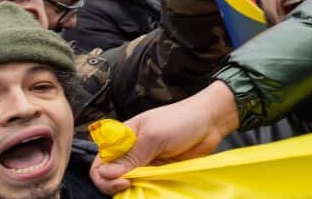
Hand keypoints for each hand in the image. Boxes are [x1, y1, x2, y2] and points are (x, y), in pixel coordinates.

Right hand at [90, 81, 239, 193]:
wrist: (211, 122)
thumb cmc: (182, 120)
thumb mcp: (154, 135)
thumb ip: (131, 156)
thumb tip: (105, 174)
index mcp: (124, 138)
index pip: (100, 162)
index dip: (103, 176)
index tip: (122, 181)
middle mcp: (131, 153)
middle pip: (111, 177)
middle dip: (115, 186)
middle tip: (130, 186)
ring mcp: (146, 164)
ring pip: (129, 184)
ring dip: (133, 190)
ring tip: (145, 188)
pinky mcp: (159, 172)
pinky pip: (147, 186)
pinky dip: (147, 191)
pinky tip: (153, 191)